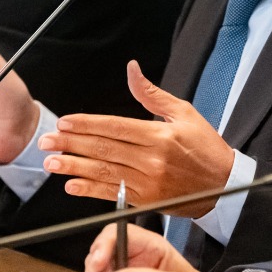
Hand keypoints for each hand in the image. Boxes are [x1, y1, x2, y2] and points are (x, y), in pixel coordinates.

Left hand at [39, 61, 234, 212]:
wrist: (225, 185)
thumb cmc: (206, 148)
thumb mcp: (184, 113)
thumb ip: (152, 94)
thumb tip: (131, 70)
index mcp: (160, 135)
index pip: (114, 127)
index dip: (86, 124)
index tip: (64, 122)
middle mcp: (152, 159)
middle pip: (103, 149)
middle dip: (71, 143)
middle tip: (46, 140)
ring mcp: (149, 182)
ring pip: (104, 172)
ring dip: (74, 167)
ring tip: (51, 161)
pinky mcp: (147, 201)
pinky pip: (113, 194)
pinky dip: (90, 190)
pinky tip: (71, 185)